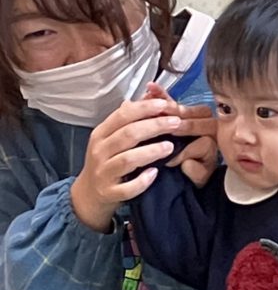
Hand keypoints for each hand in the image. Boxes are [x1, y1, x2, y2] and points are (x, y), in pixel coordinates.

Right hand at [70, 87, 215, 231]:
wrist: (89, 194)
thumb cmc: (107, 162)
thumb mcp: (112, 138)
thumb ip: (129, 119)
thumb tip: (149, 95)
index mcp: (101, 133)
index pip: (122, 115)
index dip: (144, 108)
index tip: (165, 105)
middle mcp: (100, 151)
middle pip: (128, 135)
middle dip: (154, 126)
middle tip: (176, 123)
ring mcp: (104, 172)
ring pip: (127, 160)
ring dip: (150, 152)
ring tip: (170, 146)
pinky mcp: (110, 193)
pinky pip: (128, 188)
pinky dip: (142, 181)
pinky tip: (154, 174)